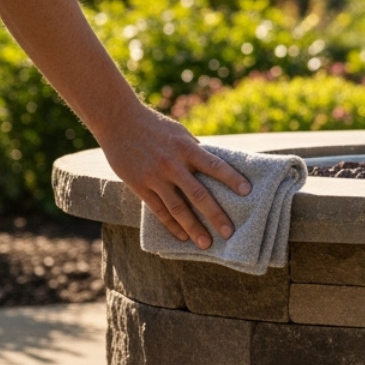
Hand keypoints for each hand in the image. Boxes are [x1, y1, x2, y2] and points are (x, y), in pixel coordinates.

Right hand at [99, 106, 251, 249]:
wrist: (118, 120)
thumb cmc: (154, 126)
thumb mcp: (179, 133)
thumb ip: (195, 152)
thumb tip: (214, 169)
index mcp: (186, 148)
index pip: (214, 165)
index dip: (232, 178)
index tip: (247, 191)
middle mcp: (172, 164)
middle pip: (199, 194)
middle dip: (216, 215)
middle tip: (230, 232)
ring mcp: (155, 177)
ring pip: (178, 208)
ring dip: (194, 228)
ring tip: (206, 243)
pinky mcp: (139, 186)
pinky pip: (158, 210)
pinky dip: (171, 225)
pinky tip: (182, 236)